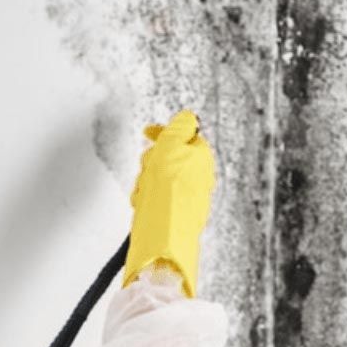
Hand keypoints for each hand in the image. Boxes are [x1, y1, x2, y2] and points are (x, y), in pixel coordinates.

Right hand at [122, 110, 216, 296]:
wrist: (165, 230)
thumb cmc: (169, 188)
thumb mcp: (172, 143)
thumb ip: (179, 126)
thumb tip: (187, 116)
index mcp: (202, 157)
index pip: (183, 136)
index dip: (163, 133)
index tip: (148, 132)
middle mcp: (199, 176)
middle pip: (167, 157)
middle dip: (152, 161)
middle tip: (147, 169)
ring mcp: (189, 196)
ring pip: (159, 179)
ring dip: (146, 182)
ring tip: (145, 192)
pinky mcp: (177, 214)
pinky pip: (157, 199)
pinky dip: (147, 199)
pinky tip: (144, 205)